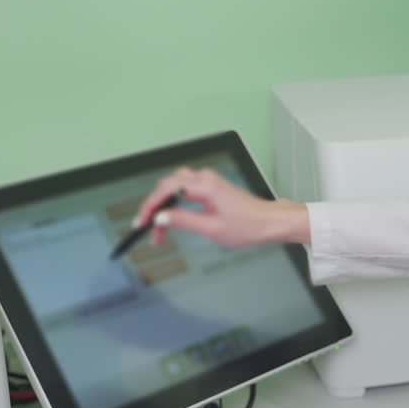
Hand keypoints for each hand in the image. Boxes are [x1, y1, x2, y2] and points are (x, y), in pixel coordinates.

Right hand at [134, 166, 307, 246]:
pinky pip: (183, 188)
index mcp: (205, 185)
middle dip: (154, 207)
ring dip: (163, 205)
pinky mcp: (209, 186)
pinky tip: (171, 217)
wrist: (267, 222)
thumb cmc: (247, 225)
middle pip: (167, 186)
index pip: (166, 189)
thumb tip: (161, 218)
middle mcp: (205, 178)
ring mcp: (207, 180)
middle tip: (149, 229)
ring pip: (174, 186)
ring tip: (159, 228)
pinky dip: (173, 202)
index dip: (150, 205)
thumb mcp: (211, 228)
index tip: (141, 221)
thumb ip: (182, 221)